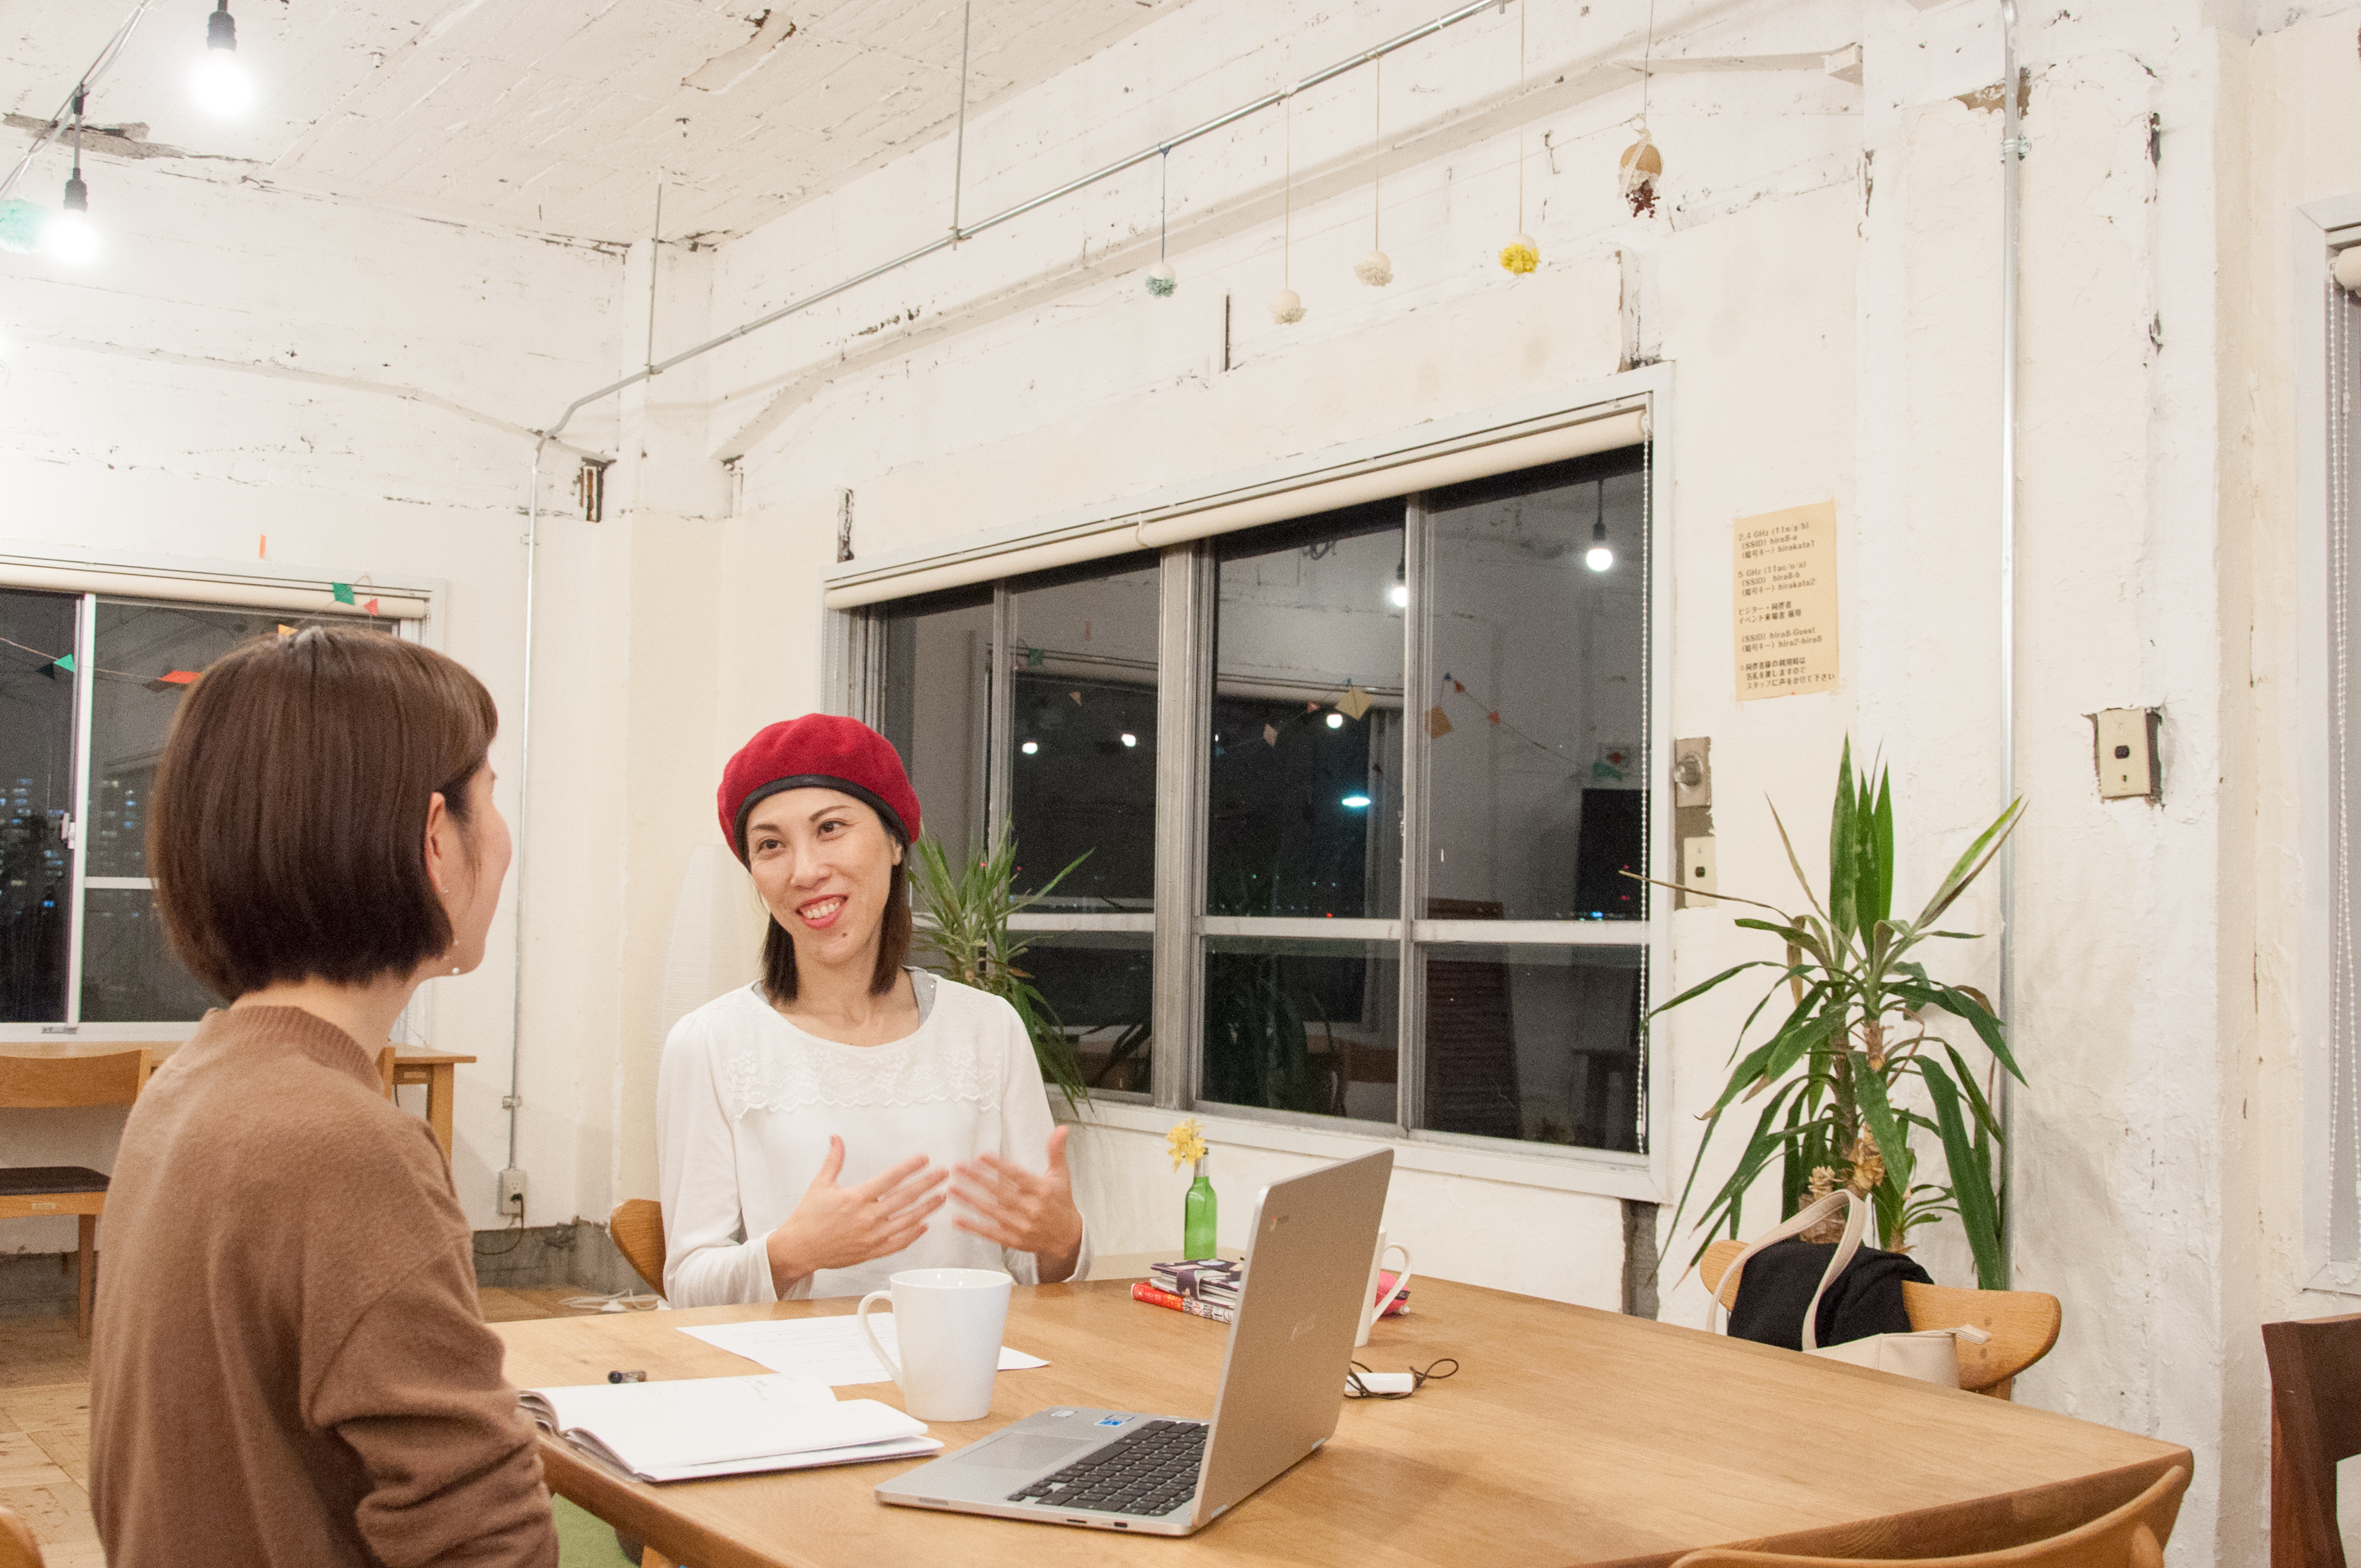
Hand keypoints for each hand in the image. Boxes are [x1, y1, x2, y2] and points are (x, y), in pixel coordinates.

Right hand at [765, 1137, 948, 1294]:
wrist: (798, 1249)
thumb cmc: (808, 1217)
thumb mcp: (820, 1184)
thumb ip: (834, 1160)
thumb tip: (836, 1137)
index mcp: (855, 1198)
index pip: (890, 1178)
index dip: (910, 1167)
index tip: (925, 1159)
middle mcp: (866, 1217)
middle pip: (905, 1198)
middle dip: (927, 1184)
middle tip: (944, 1175)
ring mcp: (871, 1237)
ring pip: (907, 1221)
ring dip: (927, 1208)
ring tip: (942, 1197)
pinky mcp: (871, 1252)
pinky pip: (898, 1243)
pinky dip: (914, 1234)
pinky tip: (925, 1224)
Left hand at [950, 1127, 1084, 1282]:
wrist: (1067, 1237)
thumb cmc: (1061, 1202)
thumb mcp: (1062, 1174)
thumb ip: (1056, 1151)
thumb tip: (1062, 1129)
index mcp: (1042, 1190)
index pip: (1016, 1176)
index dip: (997, 1166)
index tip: (980, 1156)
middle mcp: (1031, 1209)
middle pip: (1000, 1192)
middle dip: (977, 1179)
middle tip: (958, 1168)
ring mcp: (1021, 1226)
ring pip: (991, 1211)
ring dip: (970, 1200)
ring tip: (952, 1189)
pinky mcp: (1014, 1240)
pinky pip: (990, 1233)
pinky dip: (973, 1227)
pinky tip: (957, 1220)